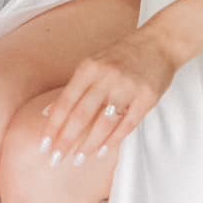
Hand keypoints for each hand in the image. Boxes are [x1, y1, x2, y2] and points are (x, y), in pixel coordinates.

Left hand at [40, 27, 178, 169]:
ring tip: (77, 160)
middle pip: (81, 114)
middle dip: (66, 140)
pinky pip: (127, 124)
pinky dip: (114, 140)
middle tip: (54, 159)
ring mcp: (127, 87)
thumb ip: (72, 88)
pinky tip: (102, 152)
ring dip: (88, 144)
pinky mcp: (147, 97)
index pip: (65, 102)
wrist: (160, 42)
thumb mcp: (92, 64)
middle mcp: (106, 77)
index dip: (53, 126)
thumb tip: (46, 113)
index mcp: (89, 68)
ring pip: (103, 122)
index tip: (43, 146)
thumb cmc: (121, 55)